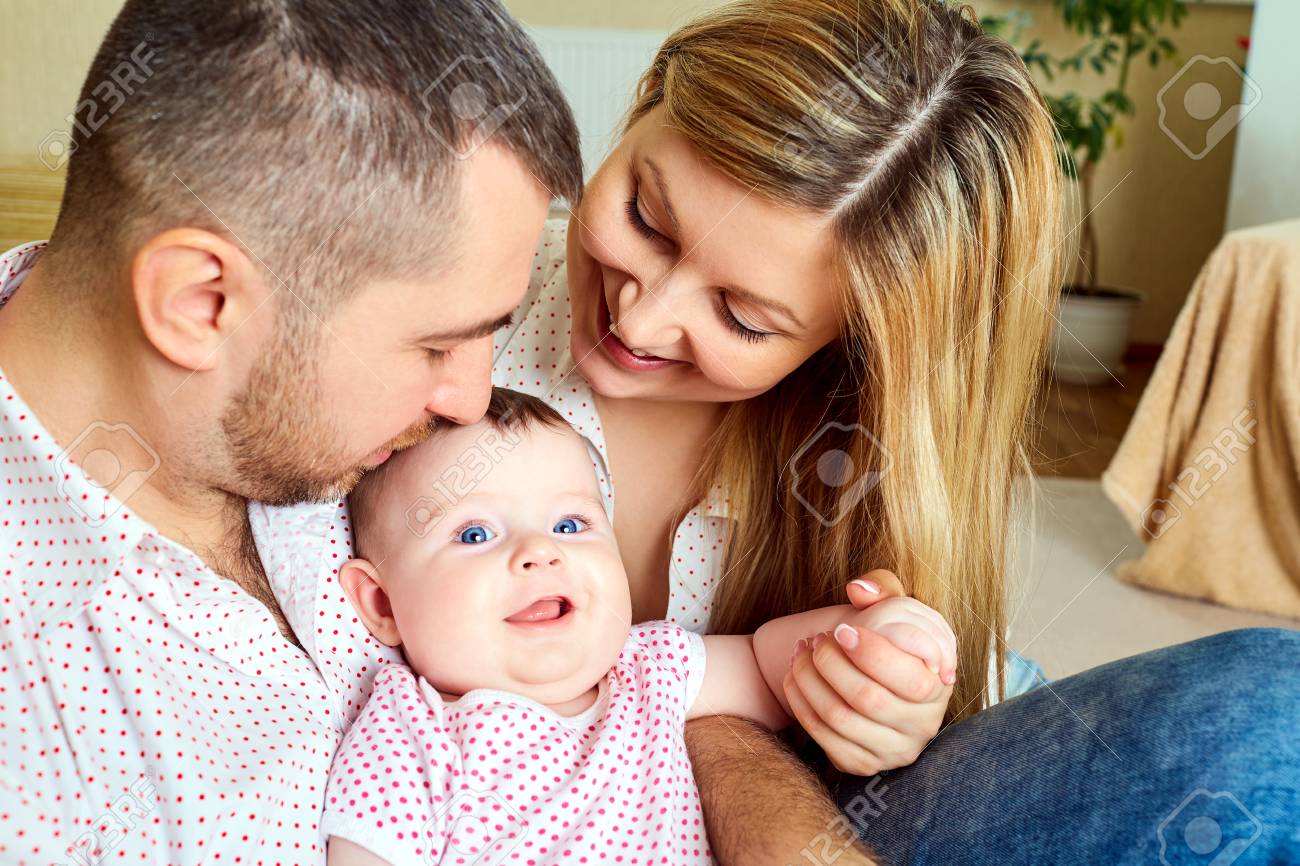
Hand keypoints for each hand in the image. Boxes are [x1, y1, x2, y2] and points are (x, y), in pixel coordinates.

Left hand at [783, 569, 954, 775]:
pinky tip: (795, 676)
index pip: (908, 678)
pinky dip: (800, 702)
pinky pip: (823, 737)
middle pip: (867, 698)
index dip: (869, 652)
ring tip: (801, 654)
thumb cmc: (886, 641)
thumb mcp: (895, 609)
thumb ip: (883, 589)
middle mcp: (921, 725)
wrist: (872, 680)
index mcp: (937, 686)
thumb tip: (858, 589)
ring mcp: (892, 750)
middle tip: (816, 640)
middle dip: (830, 663)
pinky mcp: (862, 764)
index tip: (841, 630)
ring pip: (839, 718)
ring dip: (809, 680)